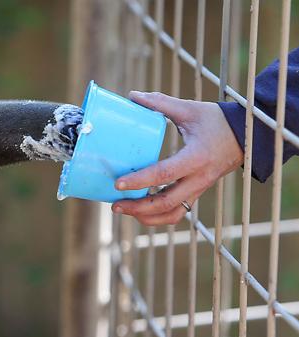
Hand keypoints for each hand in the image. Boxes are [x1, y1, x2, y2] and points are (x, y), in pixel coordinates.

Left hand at [111, 91, 243, 225]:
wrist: (247, 136)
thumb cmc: (218, 121)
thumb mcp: (190, 110)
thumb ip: (161, 103)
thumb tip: (132, 96)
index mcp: (196, 156)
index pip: (164, 174)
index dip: (139, 181)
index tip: (118, 183)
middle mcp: (199, 178)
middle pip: (166, 202)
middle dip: (137, 207)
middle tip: (114, 204)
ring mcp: (199, 189)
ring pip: (172, 214)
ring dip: (145, 216)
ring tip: (122, 209)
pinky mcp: (197, 193)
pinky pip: (177, 213)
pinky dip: (157, 216)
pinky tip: (139, 211)